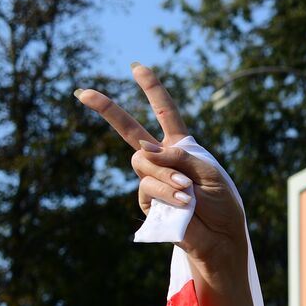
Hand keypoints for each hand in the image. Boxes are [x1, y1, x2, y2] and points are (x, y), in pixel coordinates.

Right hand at [75, 64, 247, 279]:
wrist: (220, 237)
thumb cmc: (221, 205)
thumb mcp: (210, 173)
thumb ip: (179, 157)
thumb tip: (144, 149)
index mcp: (181, 147)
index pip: (165, 114)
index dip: (152, 90)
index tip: (138, 67)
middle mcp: (163, 160)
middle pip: (130, 131)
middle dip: (107, 110)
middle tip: (83, 93)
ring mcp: (152, 180)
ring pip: (142, 163)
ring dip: (166, 176)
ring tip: (188, 193)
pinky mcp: (147, 201)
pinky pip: (148, 187)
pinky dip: (166, 192)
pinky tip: (183, 204)